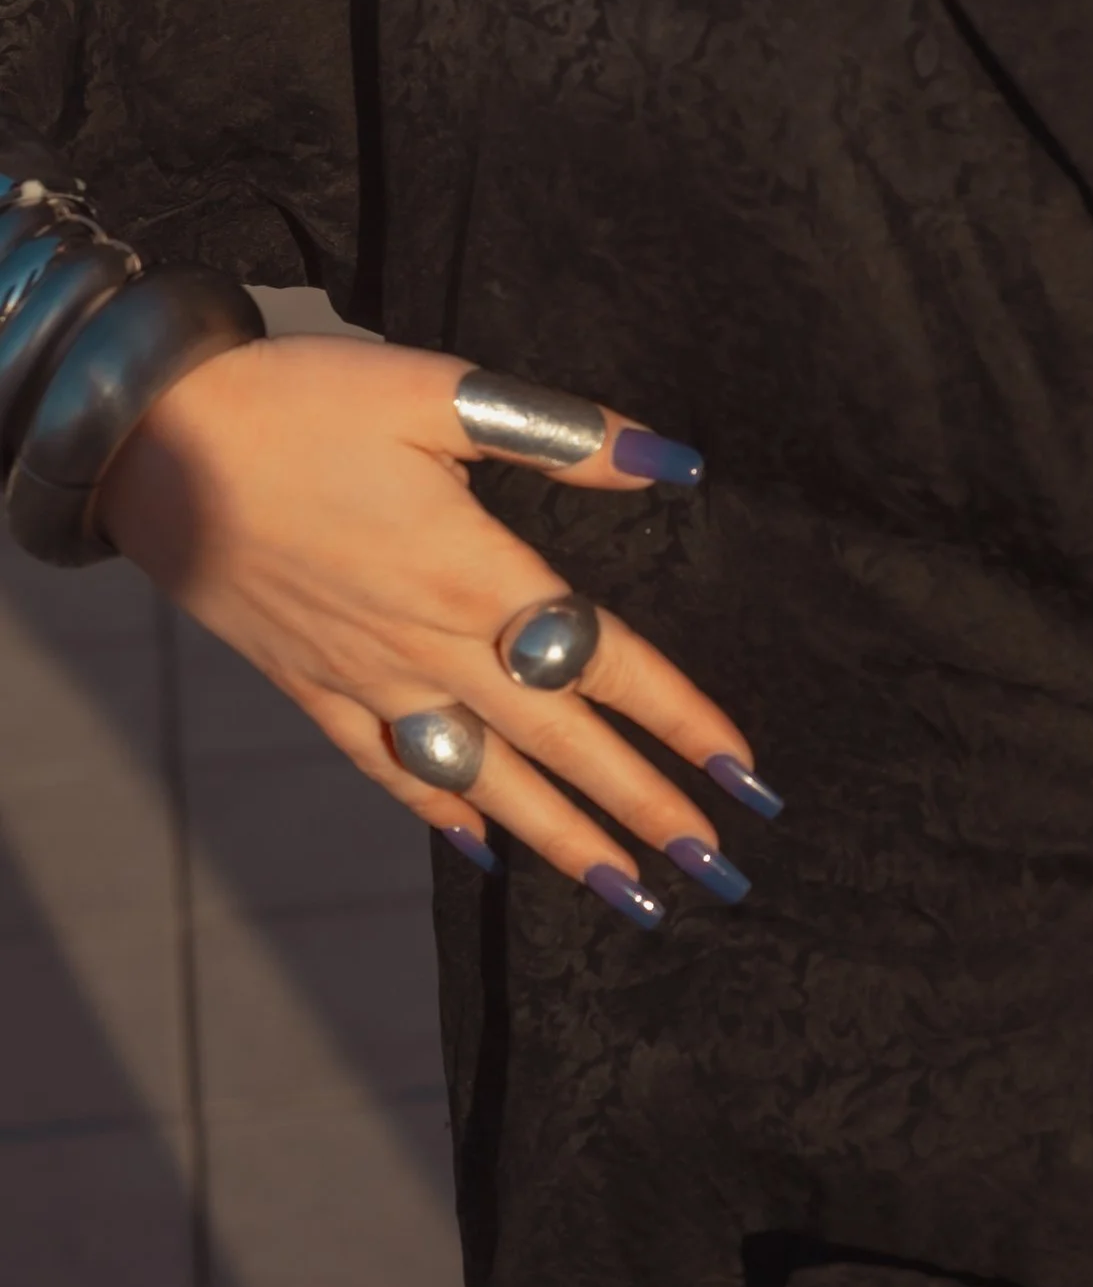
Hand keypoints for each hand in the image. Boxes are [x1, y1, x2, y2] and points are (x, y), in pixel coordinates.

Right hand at [98, 335, 774, 918]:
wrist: (151, 441)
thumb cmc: (302, 402)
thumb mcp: (437, 389)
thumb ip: (561, 434)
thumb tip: (674, 462)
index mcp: (474, 571)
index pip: (606, 661)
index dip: (682, 719)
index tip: (748, 774)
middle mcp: (428, 646)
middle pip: (559, 744)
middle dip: (644, 811)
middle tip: (720, 874)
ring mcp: (365, 678)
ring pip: (483, 781)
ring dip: (563, 840)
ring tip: (634, 897)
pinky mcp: (310, 687)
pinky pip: (387, 769)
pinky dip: (441, 814)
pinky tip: (483, 848)